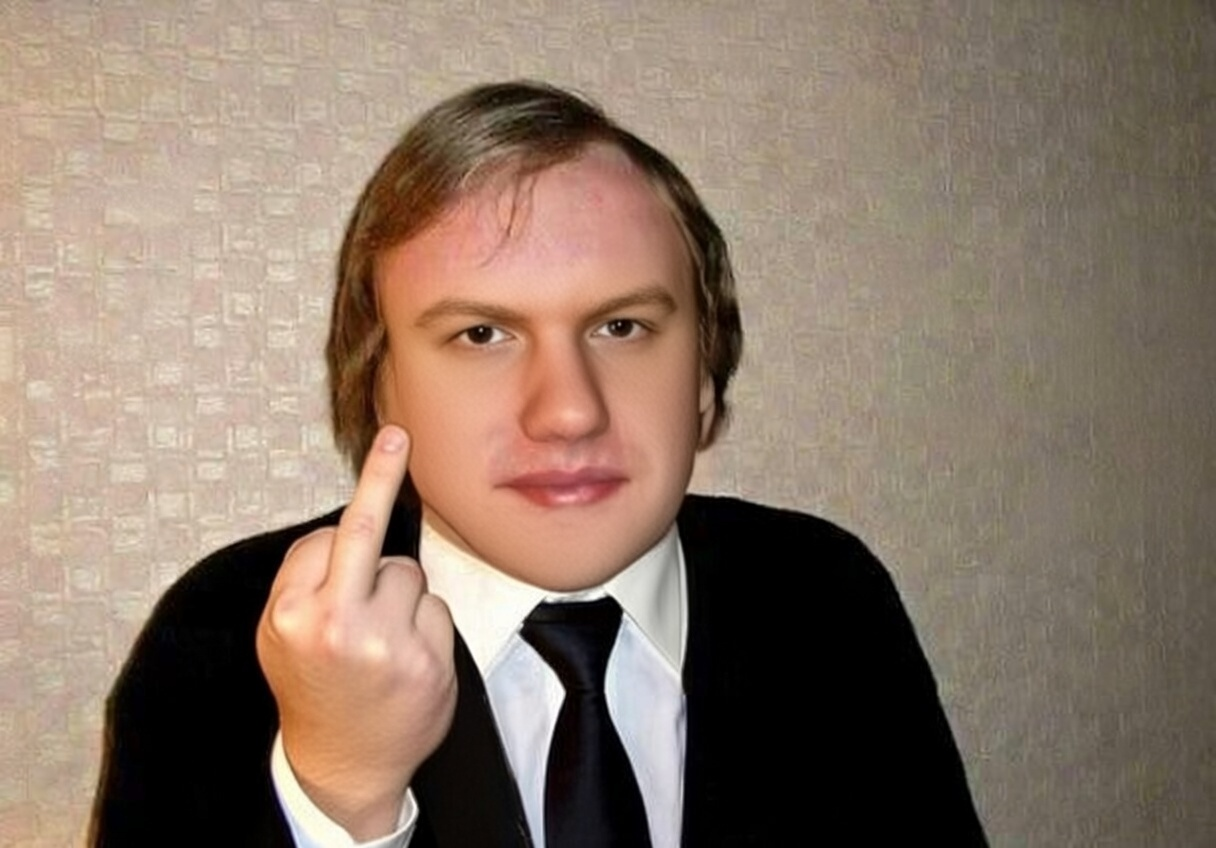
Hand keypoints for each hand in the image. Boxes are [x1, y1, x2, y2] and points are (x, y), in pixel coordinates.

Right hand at [256, 425, 456, 838]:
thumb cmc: (313, 689)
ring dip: (399, 595)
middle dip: (380, 478)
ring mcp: (386, 643)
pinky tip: (406, 659)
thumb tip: (344, 525)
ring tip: (380, 641)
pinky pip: (435, 607)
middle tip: (397, 438)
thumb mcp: (278, 639)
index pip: (323, 540)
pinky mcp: (428, 660)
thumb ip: (303, 585)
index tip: (379, 455)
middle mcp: (336, 625)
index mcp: (290, 616)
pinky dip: (425, 624)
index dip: (336, 546)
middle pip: (364, 532)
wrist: (342, 765)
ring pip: (408, 573)